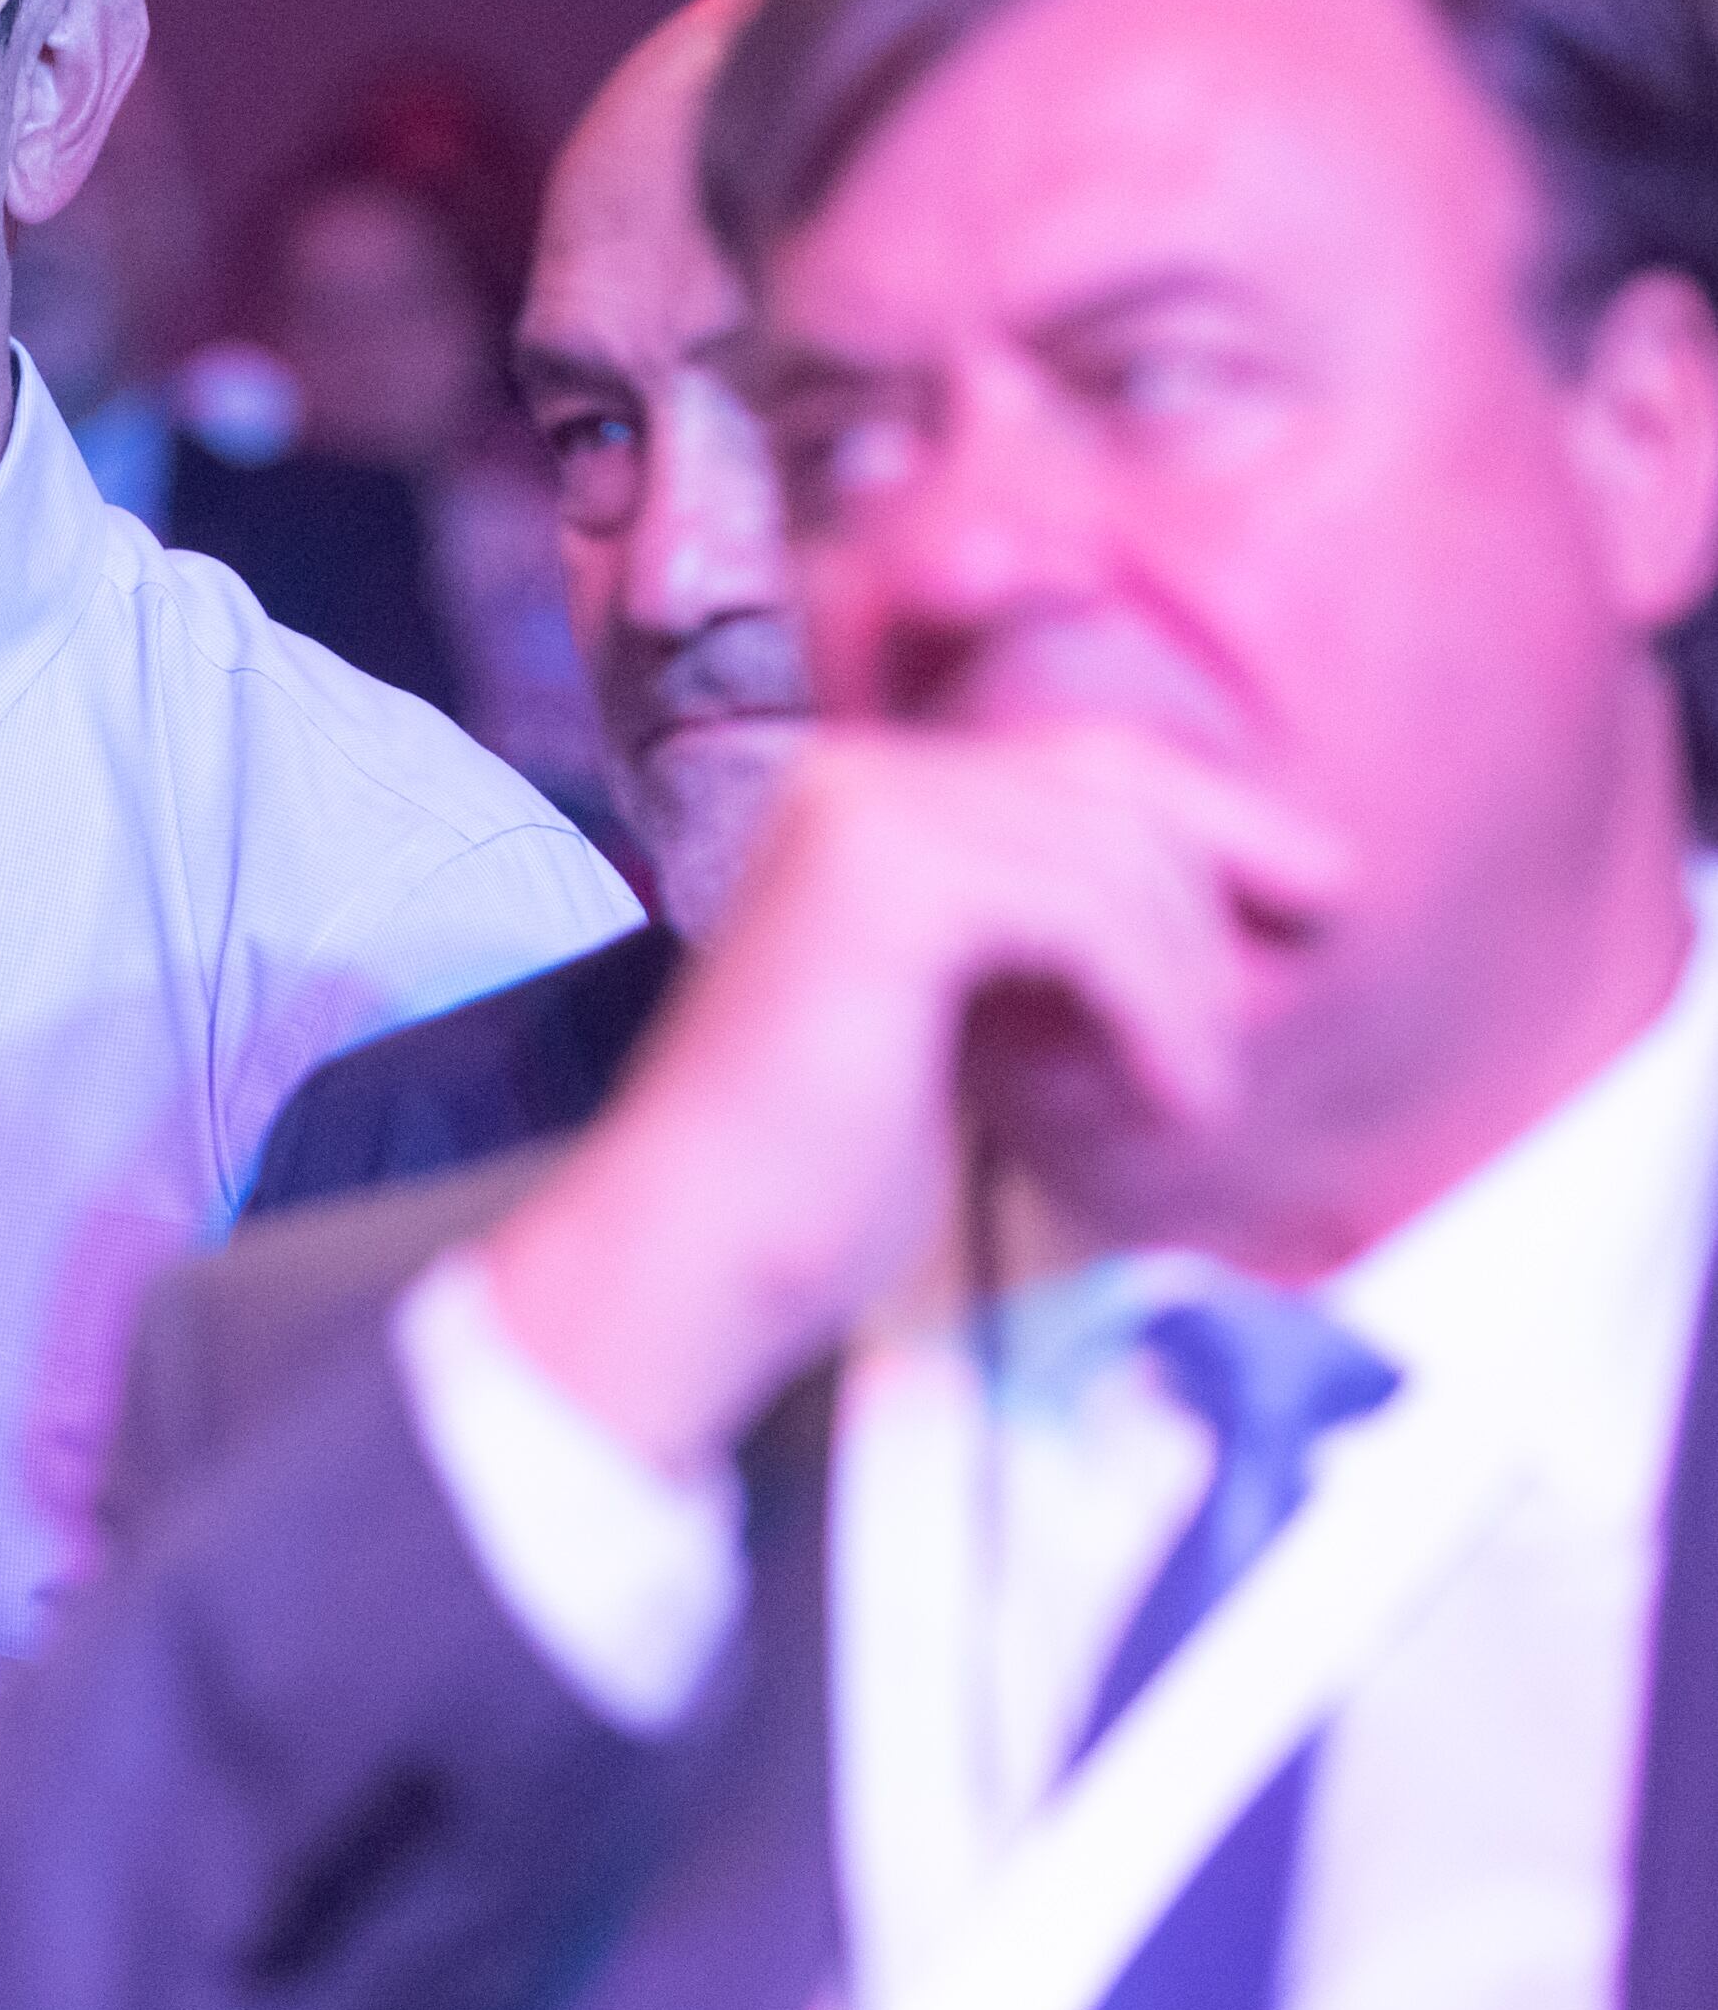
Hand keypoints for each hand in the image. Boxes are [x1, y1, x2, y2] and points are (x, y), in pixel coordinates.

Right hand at [478, 721, 1352, 1476]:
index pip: (1079, 760)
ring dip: (1189, 987)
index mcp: (852, 793)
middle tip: (1277, 1003)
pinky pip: (1090, 918)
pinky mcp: (886, 884)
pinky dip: (1157, 1014)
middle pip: (1113, 788)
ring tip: (1187, 1099)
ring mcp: (861, 818)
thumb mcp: (962, 1018)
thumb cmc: (815, 1171)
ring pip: (1115, 859)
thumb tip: (1207, 904)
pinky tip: (1168, 1102)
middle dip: (1223, 891)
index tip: (1314, 895)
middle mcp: (849, 774)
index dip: (1214, 817)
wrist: (696, 1249)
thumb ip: (1041, 939)